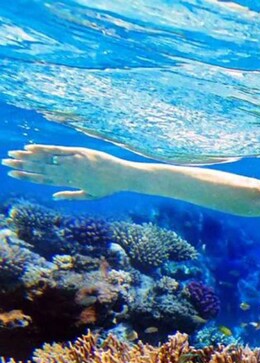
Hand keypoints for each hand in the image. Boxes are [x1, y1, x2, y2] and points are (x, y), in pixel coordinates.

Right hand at [2, 144, 126, 199]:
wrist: (125, 175)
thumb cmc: (109, 187)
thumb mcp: (90, 195)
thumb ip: (70, 196)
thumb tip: (52, 196)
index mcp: (70, 183)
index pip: (44, 180)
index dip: (28, 177)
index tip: (13, 174)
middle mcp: (69, 172)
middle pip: (41, 169)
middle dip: (22, 166)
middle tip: (5, 163)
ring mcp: (74, 161)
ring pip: (47, 159)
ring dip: (28, 157)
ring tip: (13, 154)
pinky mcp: (80, 152)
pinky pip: (59, 150)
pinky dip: (44, 149)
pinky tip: (30, 147)